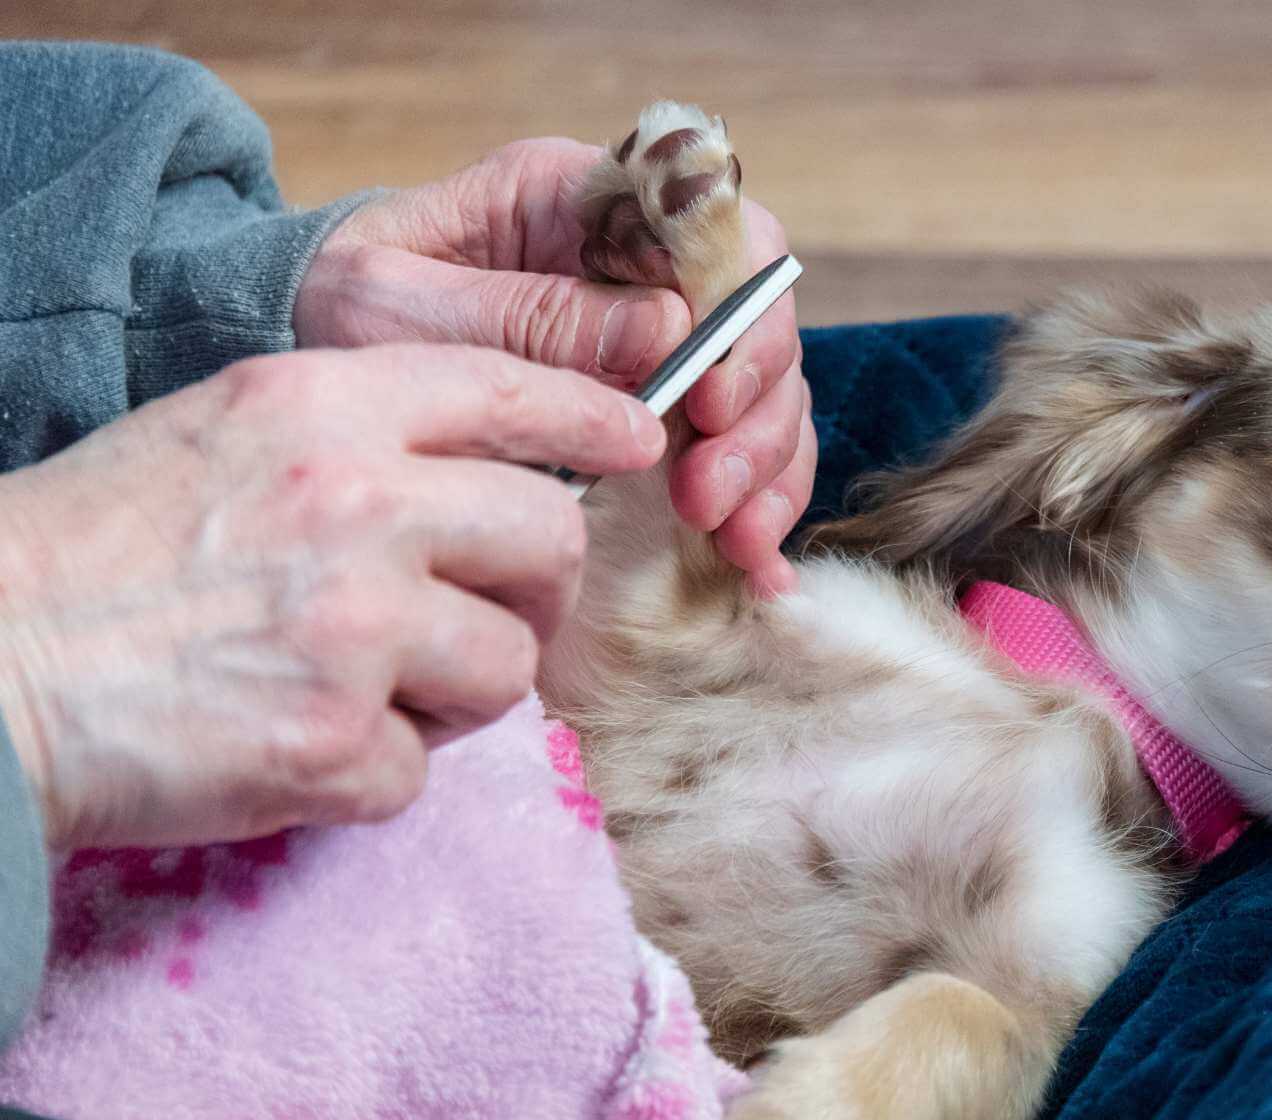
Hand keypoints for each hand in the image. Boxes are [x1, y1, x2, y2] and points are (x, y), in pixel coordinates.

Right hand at [0, 346, 663, 851]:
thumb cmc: (91, 553)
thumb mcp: (219, 431)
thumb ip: (360, 436)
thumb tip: (494, 473)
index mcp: (322, 408)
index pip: (508, 389)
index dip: (590, 416)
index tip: (637, 438)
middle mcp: (357, 503)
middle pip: (552, 541)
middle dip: (530, 588)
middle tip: (471, 614)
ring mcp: (356, 629)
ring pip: (509, 667)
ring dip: (453, 693)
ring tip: (352, 688)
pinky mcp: (337, 746)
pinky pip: (424, 770)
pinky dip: (371, 774)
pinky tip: (290, 746)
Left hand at [294, 138, 811, 594]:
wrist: (300, 357)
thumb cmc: (334, 310)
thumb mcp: (396, 306)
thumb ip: (526, 317)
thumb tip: (667, 332)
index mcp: (582, 199)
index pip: (717, 226)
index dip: (740, 313)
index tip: (709, 401)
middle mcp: (639, 260)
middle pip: (760, 316)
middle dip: (756, 409)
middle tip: (705, 492)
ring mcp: (659, 335)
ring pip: (766, 388)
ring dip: (765, 466)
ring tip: (725, 535)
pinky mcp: (661, 405)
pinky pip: (741, 446)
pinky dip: (760, 502)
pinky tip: (753, 563)